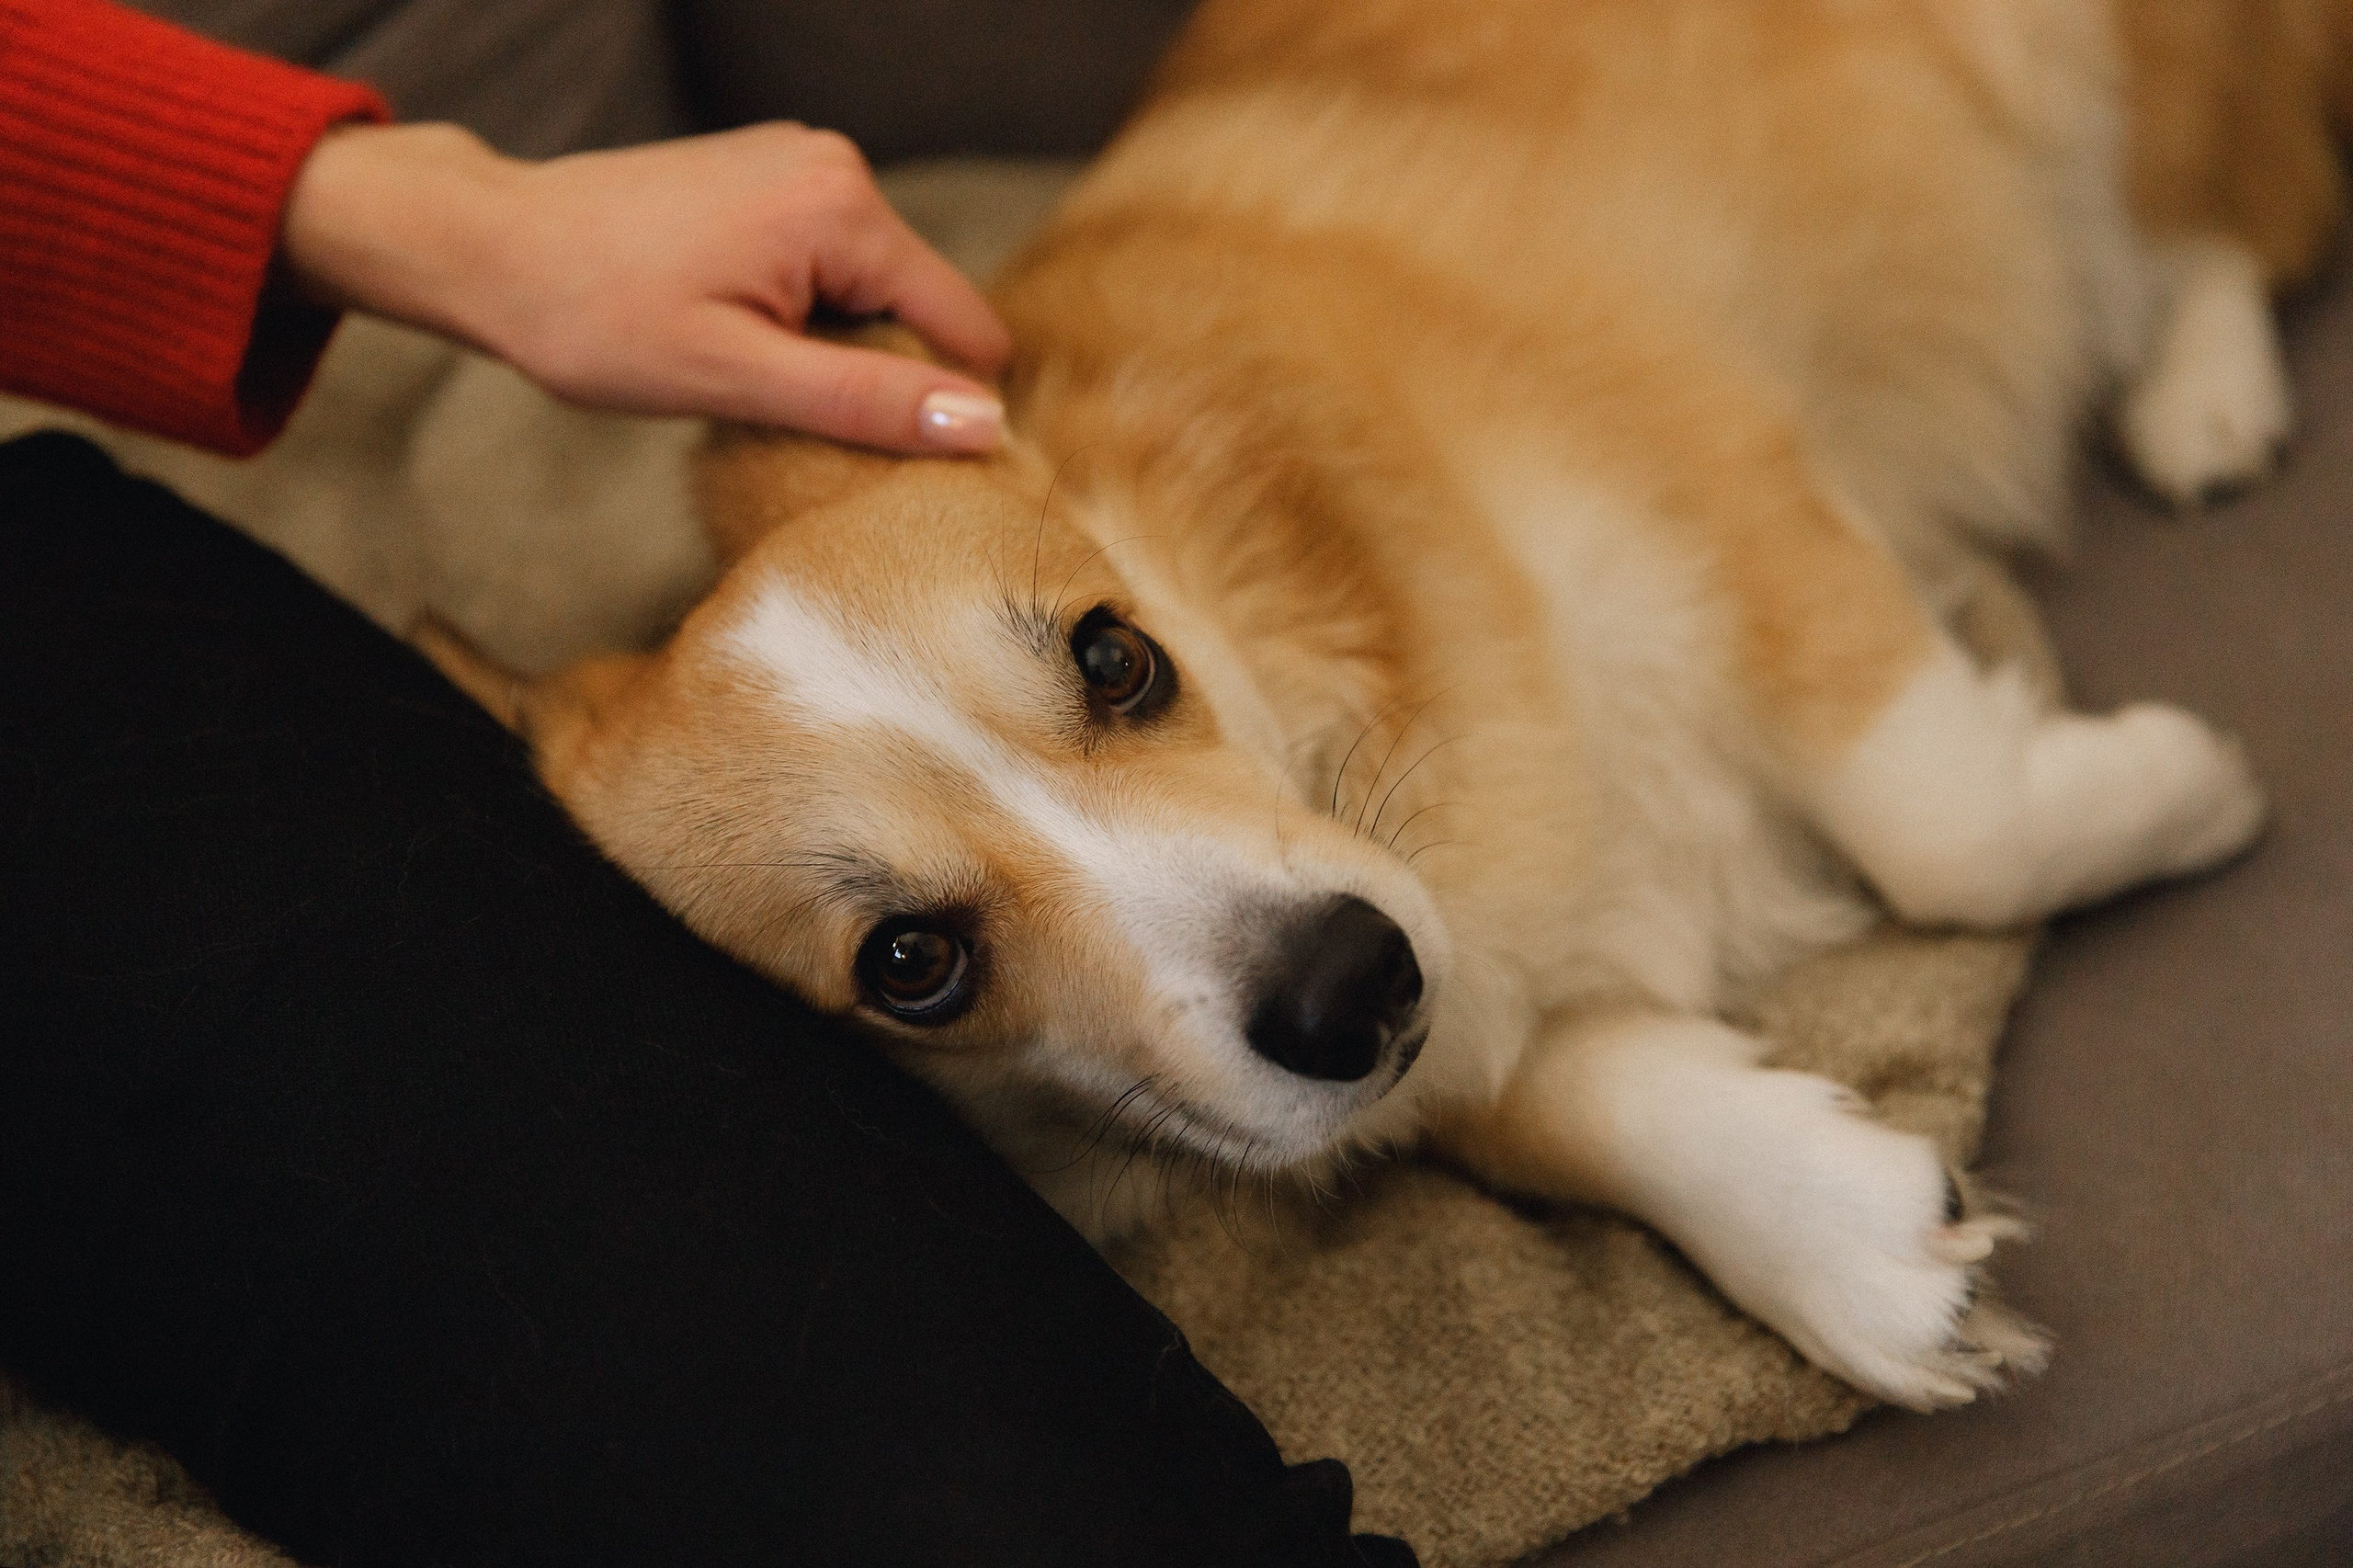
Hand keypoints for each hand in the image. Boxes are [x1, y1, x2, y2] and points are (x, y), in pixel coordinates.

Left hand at [279, 122, 1011, 453]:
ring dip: (831, 347)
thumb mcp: (739, 377)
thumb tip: (983, 424)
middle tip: (781, 405)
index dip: (940, 403)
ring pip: (871, 293)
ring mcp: (800, 165)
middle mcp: (835, 167)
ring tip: (745, 366)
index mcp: (843, 208)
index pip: (963, 325)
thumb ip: (868, 401)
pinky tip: (733, 333)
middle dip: (875, 371)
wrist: (489, 248)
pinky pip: (827, 268)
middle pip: (918, 307)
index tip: (874, 449)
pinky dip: (800, 316)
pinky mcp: (767, 180)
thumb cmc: (596, 316)